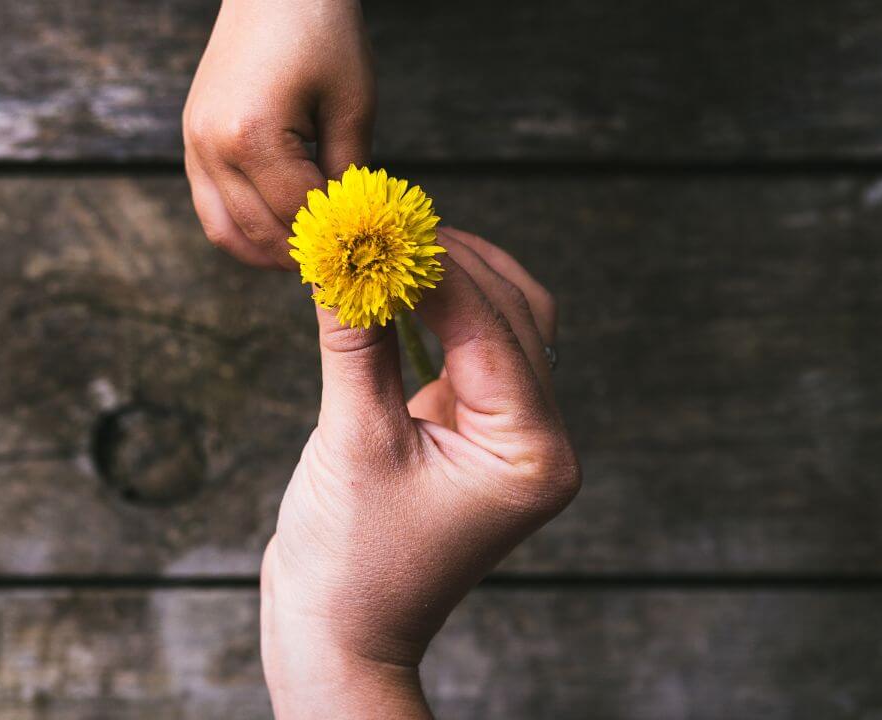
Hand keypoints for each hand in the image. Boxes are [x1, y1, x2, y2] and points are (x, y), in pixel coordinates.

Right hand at [183, 0, 374, 268]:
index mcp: (253, 136)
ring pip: (226, 232)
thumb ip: (349, 174)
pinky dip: (243, 230)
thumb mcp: (352, 104)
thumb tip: (351, 229)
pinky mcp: (191, 140)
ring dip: (268, 254)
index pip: (299, 214)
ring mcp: (194, 144)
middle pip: (260, 232)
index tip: (364, 256)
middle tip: (340, 267)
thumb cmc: (322, 33)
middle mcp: (212, 146)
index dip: (335, 239)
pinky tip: (279, 233)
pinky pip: (211, 208)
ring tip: (308, 258)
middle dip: (302, 255)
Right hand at [261, 229, 580, 717]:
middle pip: (515, 313)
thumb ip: (356, 338)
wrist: (342, 633)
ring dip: (451, 279)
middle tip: (386, 217)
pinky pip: (472, 352)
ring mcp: (514, 438)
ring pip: (502, 324)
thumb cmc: (350, 560)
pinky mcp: (479, 435)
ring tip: (391, 239)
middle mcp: (540, 441)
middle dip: (450, 261)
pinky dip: (438, 314)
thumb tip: (343, 250)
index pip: (489, 326)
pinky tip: (396, 284)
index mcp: (532, 452)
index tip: (381, 216)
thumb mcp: (351, 440)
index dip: (434, 264)